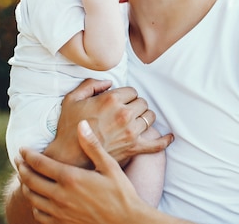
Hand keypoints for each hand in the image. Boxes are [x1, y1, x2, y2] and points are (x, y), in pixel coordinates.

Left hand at [17, 121, 147, 223]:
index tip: (22, 148)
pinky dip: (34, 204)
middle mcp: (61, 195)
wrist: (126, 221)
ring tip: (25, 177)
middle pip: (30, 180)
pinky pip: (39, 214)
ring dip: (25, 185)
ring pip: (32, 197)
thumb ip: (92, 145)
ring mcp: (59, 212)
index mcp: (71, 178)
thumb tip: (82, 124)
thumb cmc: (121, 192)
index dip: (28, 155)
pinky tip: (38, 199)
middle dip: (22, 168)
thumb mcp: (110, 166)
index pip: (40, 163)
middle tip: (19, 160)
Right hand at [44, 79, 172, 166]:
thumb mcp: (72, 99)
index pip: (132, 91)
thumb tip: (108, 82)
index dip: (126, 96)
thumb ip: (90, 84)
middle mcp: (124, 114)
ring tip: (135, 121)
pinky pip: (156, 144)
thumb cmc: (69, 127)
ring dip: (144, 118)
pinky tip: (169, 137)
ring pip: (149, 118)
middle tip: (125, 112)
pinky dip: (164, 140)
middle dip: (135, 105)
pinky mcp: (134, 148)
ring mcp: (131, 132)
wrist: (69, 157)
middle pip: (142, 103)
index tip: (119, 102)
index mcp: (111, 100)